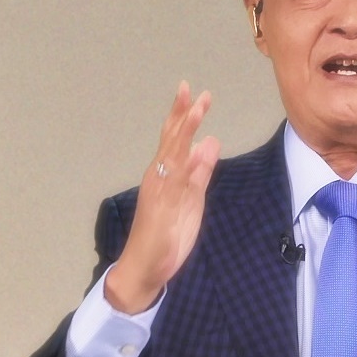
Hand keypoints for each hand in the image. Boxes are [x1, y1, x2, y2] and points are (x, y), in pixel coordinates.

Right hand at [104, 82, 220, 312]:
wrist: (146, 266)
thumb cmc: (166, 235)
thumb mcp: (192, 197)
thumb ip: (201, 171)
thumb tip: (211, 142)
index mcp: (166, 174)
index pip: (175, 139)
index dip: (184, 115)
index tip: (194, 93)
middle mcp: (159, 176)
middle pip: (171, 140)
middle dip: (182, 115)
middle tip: (192, 91)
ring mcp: (161, 190)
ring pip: (172, 154)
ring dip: (184, 131)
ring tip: (195, 110)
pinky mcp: (164, 206)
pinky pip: (176, 181)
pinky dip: (185, 163)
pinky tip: (195, 148)